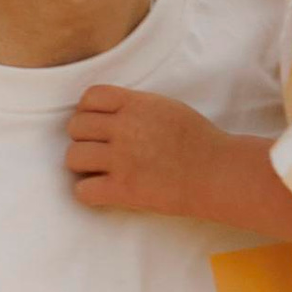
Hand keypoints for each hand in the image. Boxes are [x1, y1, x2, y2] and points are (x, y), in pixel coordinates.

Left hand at [68, 87, 217, 216]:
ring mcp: (122, 159)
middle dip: (84, 139)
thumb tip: (107, 112)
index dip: (88, 112)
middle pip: (75, 127)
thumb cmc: (198, 141)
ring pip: (73, 157)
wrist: (218, 172)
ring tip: (100, 171)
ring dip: (83, 166)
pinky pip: (82, 191)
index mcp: (136, 104)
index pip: (89, 97)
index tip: (98, 125)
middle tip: (100, 151)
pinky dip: (89, 193)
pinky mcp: (124, 189)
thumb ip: (135, 106)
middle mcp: (125, 128)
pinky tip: (104, 191)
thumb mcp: (166, 107)